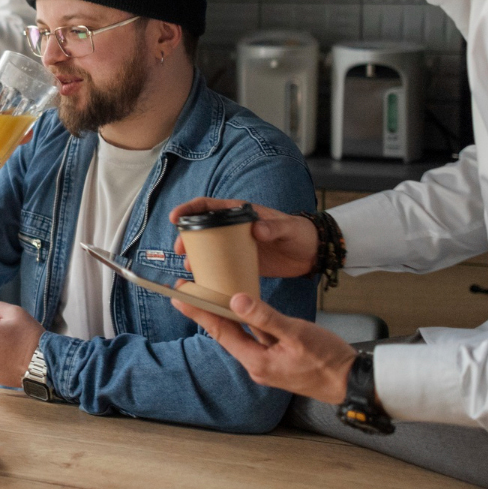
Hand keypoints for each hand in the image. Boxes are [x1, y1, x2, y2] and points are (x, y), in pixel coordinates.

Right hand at [170, 198, 317, 278]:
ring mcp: (236, 246)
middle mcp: (233, 228)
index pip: (209, 206)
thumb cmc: (300, 233)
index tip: (175, 217)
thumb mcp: (288, 228)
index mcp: (240, 213)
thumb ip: (273, 227)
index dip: (190, 209)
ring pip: (208, 249)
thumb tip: (256, 229)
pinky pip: (221, 266)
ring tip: (189, 267)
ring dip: (196, 257)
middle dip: (187, 237)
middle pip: (202, 229)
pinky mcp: (241, 263)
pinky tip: (204, 281)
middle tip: (180, 249)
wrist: (312, 253)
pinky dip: (210, 272)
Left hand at [172, 292, 357, 404]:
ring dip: (223, 317)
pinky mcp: (276, 361)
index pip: (220, 331)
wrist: (351, 382)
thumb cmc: (328, 359)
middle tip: (187, 292)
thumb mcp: (296, 333)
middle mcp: (256, 365)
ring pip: (239, 336)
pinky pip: (254, 339)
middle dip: (206, 312)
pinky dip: (244, 324)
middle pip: (225, 334)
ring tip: (207, 297)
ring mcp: (266, 364)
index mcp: (257, 360)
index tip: (180, 297)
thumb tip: (236, 300)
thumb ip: (265, 317)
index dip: (199, 312)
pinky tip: (241, 311)